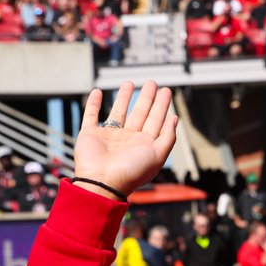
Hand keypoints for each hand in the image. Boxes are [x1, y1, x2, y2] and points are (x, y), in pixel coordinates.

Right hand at [74, 80, 177, 197]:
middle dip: (146, 98)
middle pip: (139, 113)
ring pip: (118, 112)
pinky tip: (98, 92)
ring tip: (129, 83)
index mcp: (144, 144)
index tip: (166, 90)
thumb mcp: (157, 155)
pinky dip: (93, 104)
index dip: (162, 105)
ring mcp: (109, 136)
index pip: (156, 120)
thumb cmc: (131, 171)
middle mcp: (128, 139)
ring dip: (123, 97)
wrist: (102, 182)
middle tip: (151, 82)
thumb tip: (175, 118)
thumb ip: (168, 137)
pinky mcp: (90, 134)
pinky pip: (91, 115)